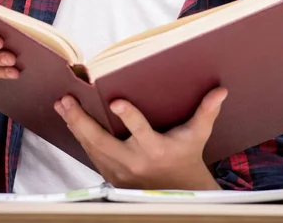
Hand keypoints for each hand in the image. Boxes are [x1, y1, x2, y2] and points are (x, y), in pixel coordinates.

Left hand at [54, 87, 226, 189]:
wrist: (178, 192)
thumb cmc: (186, 156)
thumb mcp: (197, 135)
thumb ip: (206, 112)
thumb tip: (221, 90)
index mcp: (156, 148)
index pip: (141, 131)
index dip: (129, 118)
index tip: (116, 102)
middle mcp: (134, 161)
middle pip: (103, 142)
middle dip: (82, 121)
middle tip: (67, 101)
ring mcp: (119, 170)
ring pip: (91, 148)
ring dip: (74, 126)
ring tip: (61, 105)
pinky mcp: (110, 173)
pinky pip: (90, 153)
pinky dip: (78, 136)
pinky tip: (68, 119)